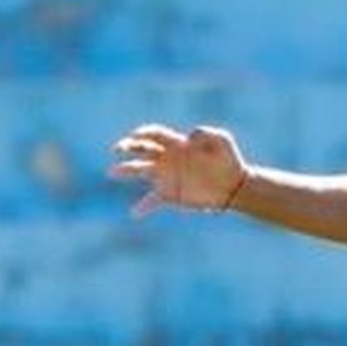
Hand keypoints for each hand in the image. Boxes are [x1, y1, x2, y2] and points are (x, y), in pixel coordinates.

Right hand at [108, 124, 248, 217]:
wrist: (234, 185)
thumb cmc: (229, 159)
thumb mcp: (222, 140)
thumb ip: (206, 133)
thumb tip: (189, 137)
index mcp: (177, 144)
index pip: (154, 134)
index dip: (143, 133)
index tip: (135, 136)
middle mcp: (168, 159)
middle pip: (142, 150)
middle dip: (127, 148)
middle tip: (117, 150)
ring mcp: (168, 177)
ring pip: (141, 172)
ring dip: (125, 170)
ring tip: (111, 172)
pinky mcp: (171, 195)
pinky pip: (153, 200)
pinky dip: (143, 206)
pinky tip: (135, 212)